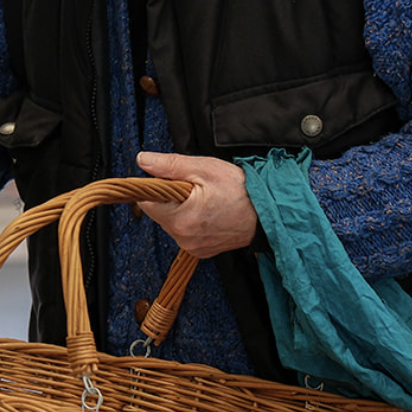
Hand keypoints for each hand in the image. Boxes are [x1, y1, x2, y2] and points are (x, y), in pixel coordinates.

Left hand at [135, 151, 258, 257]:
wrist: (268, 213)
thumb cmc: (240, 190)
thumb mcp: (203, 169)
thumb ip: (169, 165)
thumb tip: (143, 160)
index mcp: (180, 218)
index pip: (147, 202)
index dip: (156, 188)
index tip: (170, 181)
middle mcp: (183, 238)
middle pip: (159, 213)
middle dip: (170, 198)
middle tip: (195, 188)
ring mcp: (193, 247)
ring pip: (172, 223)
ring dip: (181, 210)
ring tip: (205, 200)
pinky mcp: (202, 251)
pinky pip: (186, 233)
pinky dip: (191, 222)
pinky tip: (209, 213)